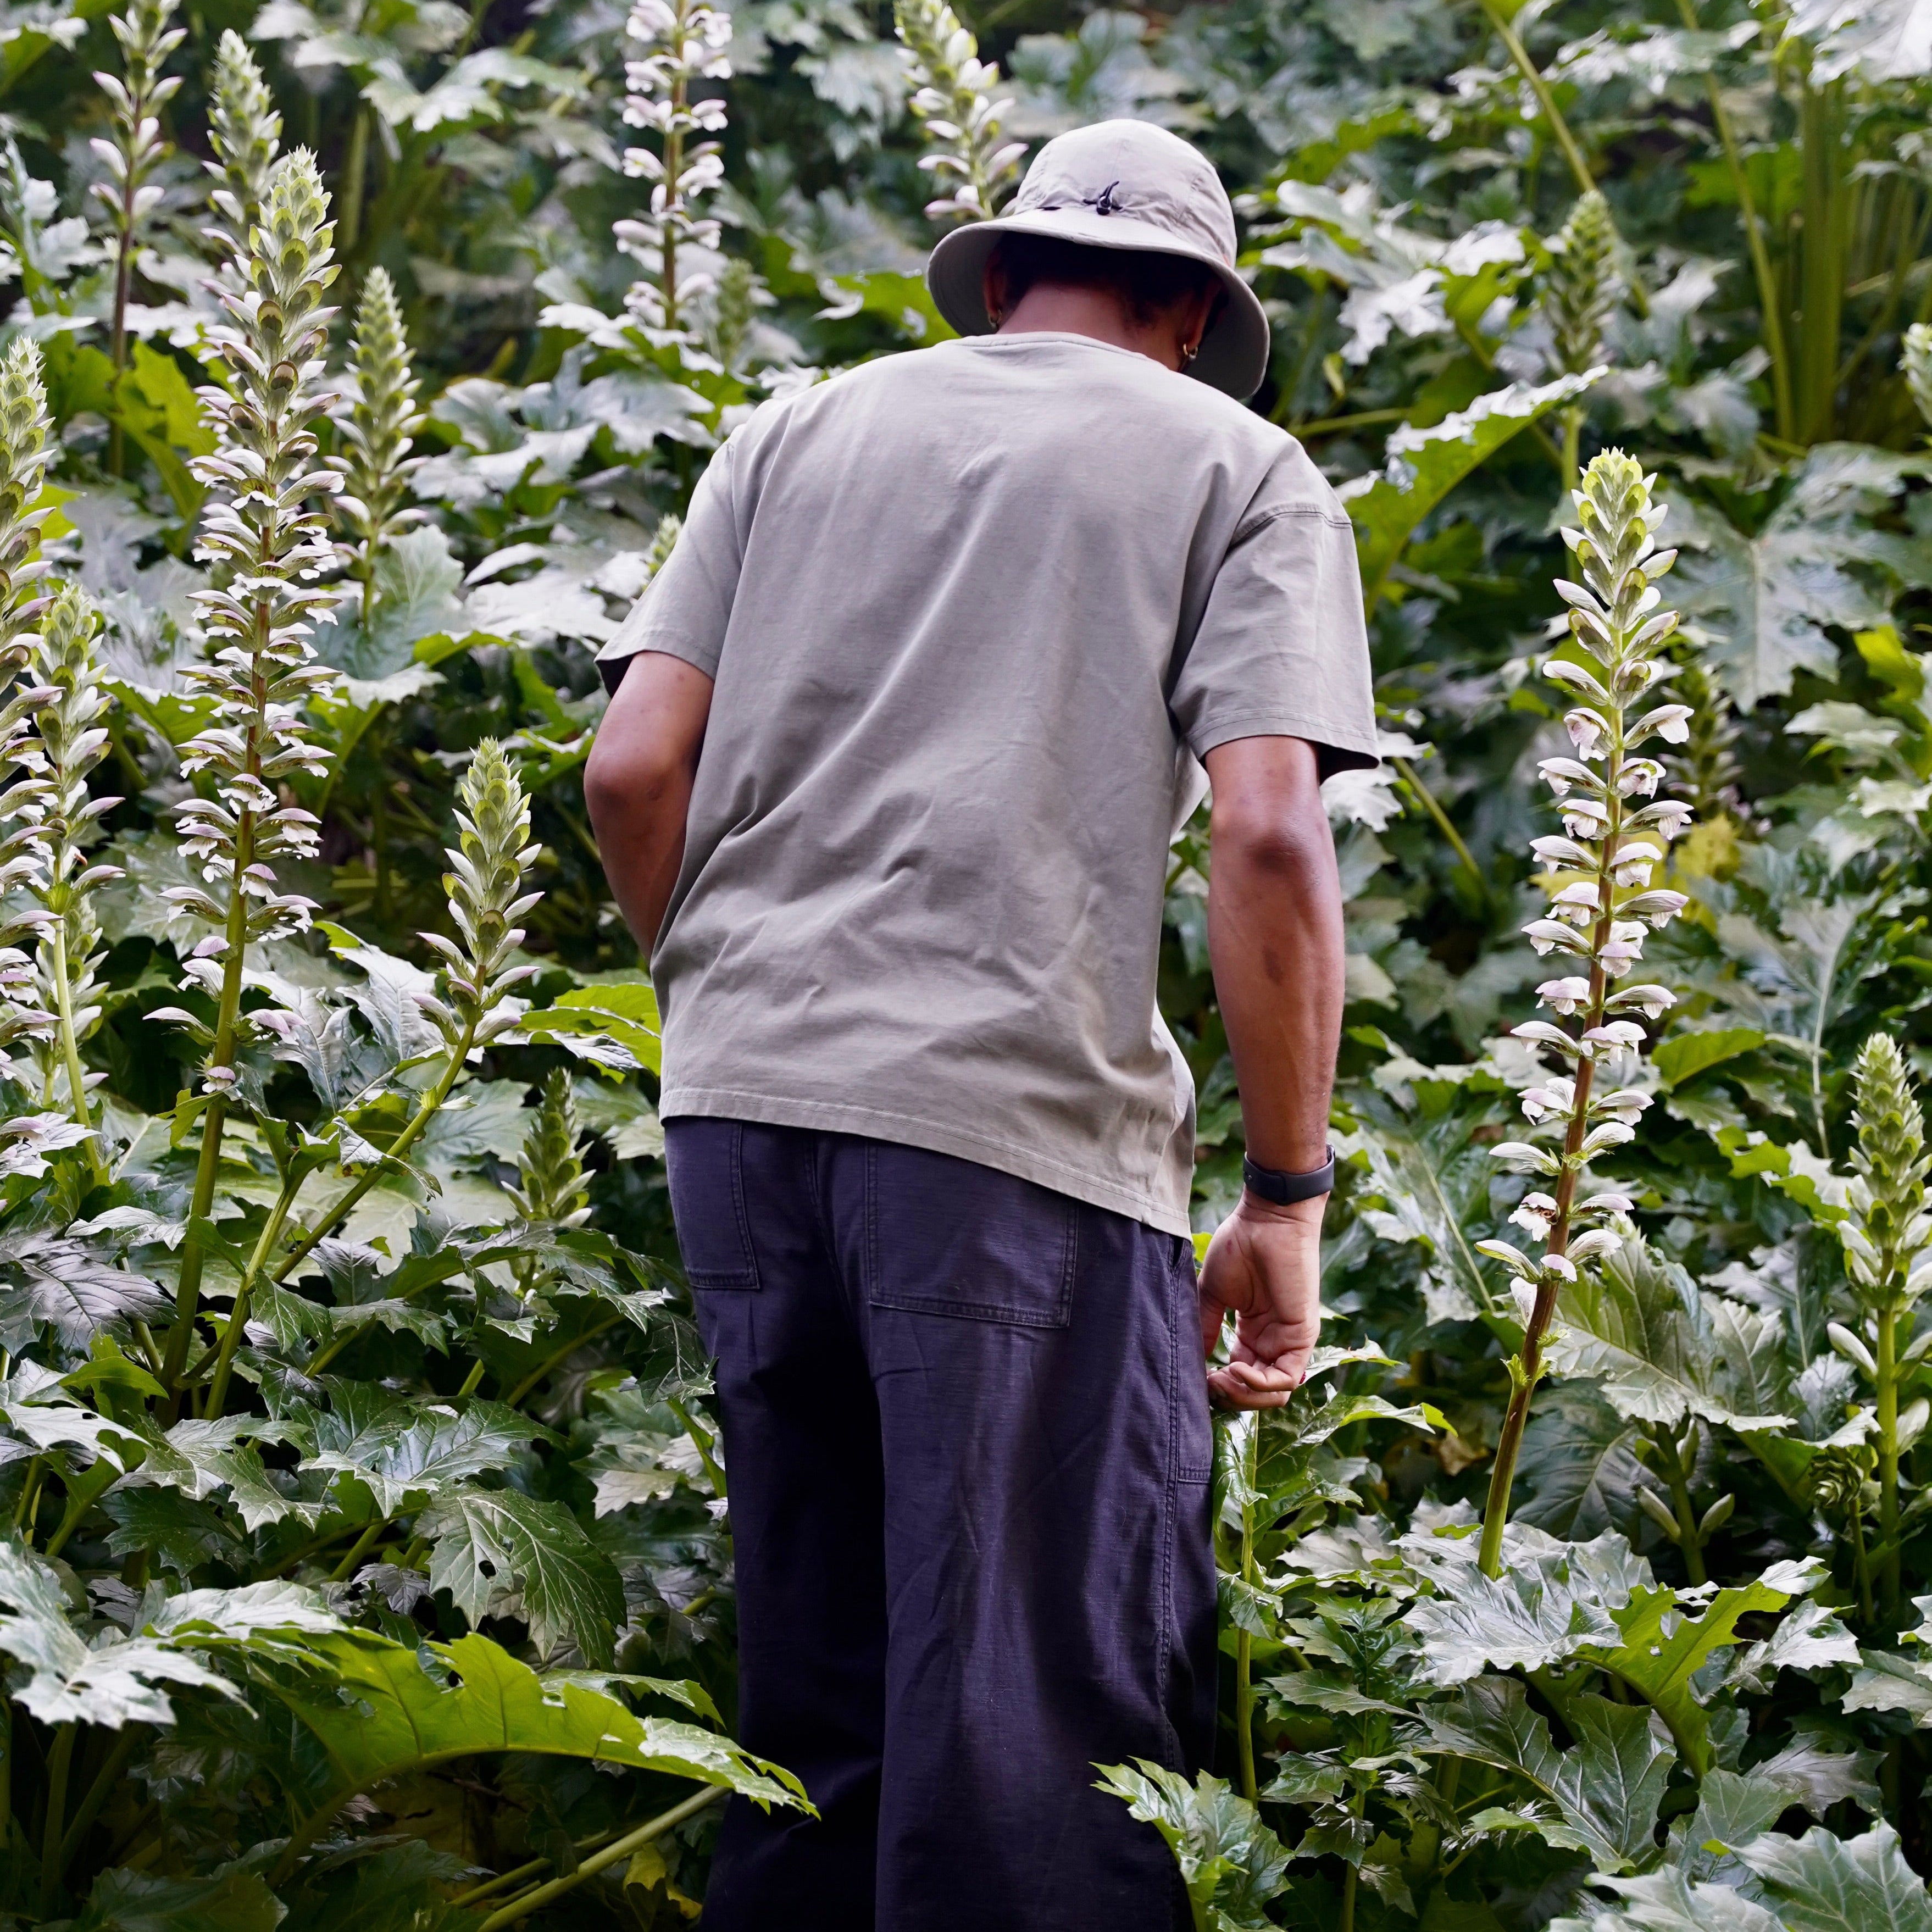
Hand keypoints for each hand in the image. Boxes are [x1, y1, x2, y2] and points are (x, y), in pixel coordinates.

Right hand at [1197, 1191, 1325, 1409]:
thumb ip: (1205, 1328)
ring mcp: (1288, 1341)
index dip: (1218, 1387)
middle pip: (1256, 1394)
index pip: (1239, 1379)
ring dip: (1244, 1395)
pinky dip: (1259, 1383)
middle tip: (1208, 1384)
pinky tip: (1234, 1367)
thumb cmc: (1241, 1246)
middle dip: (1230, 1397)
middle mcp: (1272, 1342)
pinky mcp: (1301, 1337)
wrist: (1267, 1220)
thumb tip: (1192, 1362)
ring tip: (1221, 1378)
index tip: (1196, 1379)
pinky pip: (1285, 1379)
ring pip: (1274, 1395)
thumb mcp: (1213, 1294)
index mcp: (1253, 1333)